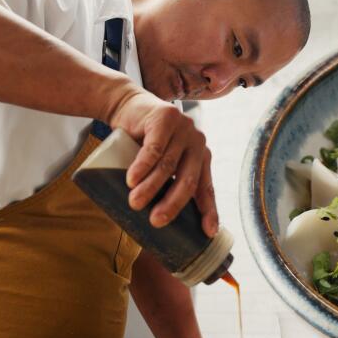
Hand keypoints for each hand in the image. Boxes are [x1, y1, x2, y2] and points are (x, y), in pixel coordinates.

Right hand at [107, 89, 217, 236]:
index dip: (209, 211)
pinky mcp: (165, 118)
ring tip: (135, 203)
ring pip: (167, 166)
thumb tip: (157, 220)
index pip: (206, 188)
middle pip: (188, 180)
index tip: (208, 232)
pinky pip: (154, 148)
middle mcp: (197, 143)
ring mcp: (183, 129)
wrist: (128, 105)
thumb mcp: (160, 161)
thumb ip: (166, 180)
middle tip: (156, 221)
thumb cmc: (144, 140)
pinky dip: (142, 166)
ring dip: (150, 187)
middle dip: (172, 204)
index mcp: (201, 157)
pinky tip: (133, 179)